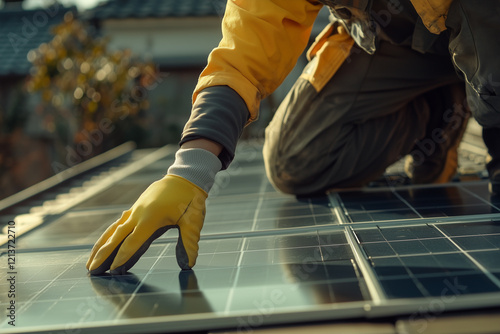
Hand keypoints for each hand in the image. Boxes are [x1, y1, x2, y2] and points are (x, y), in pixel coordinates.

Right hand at [86, 175, 206, 274]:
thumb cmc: (190, 199)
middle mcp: (138, 214)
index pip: (132, 242)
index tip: (112, 271)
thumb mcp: (193, 221)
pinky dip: (109, 235)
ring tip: (90, 261)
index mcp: (151, 218)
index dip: (122, 257)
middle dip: (103, 254)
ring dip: (101, 246)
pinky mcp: (136, 208)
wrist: (185, 177)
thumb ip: (189, 243)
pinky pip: (118, 223)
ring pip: (113, 230)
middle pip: (116, 237)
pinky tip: (104, 243)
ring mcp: (135, 210)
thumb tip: (189, 265)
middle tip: (91, 270)